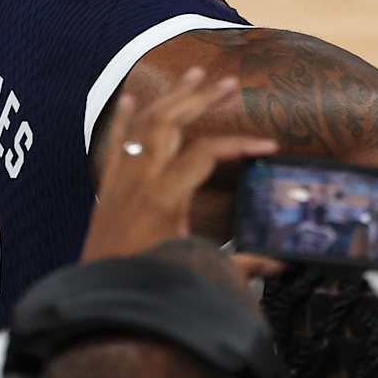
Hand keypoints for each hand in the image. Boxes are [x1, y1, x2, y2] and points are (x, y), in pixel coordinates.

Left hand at [82, 67, 277, 268]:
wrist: (96, 305)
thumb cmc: (146, 287)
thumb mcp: (195, 270)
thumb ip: (241, 264)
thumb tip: (282, 263)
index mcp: (164, 196)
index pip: (205, 153)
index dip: (239, 145)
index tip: (269, 146)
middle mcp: (139, 179)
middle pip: (170, 123)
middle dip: (202, 98)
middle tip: (231, 81)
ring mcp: (120, 181)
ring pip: (143, 125)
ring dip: (170, 97)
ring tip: (194, 73)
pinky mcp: (107, 190)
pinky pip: (112, 144)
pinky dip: (122, 118)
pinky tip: (132, 96)